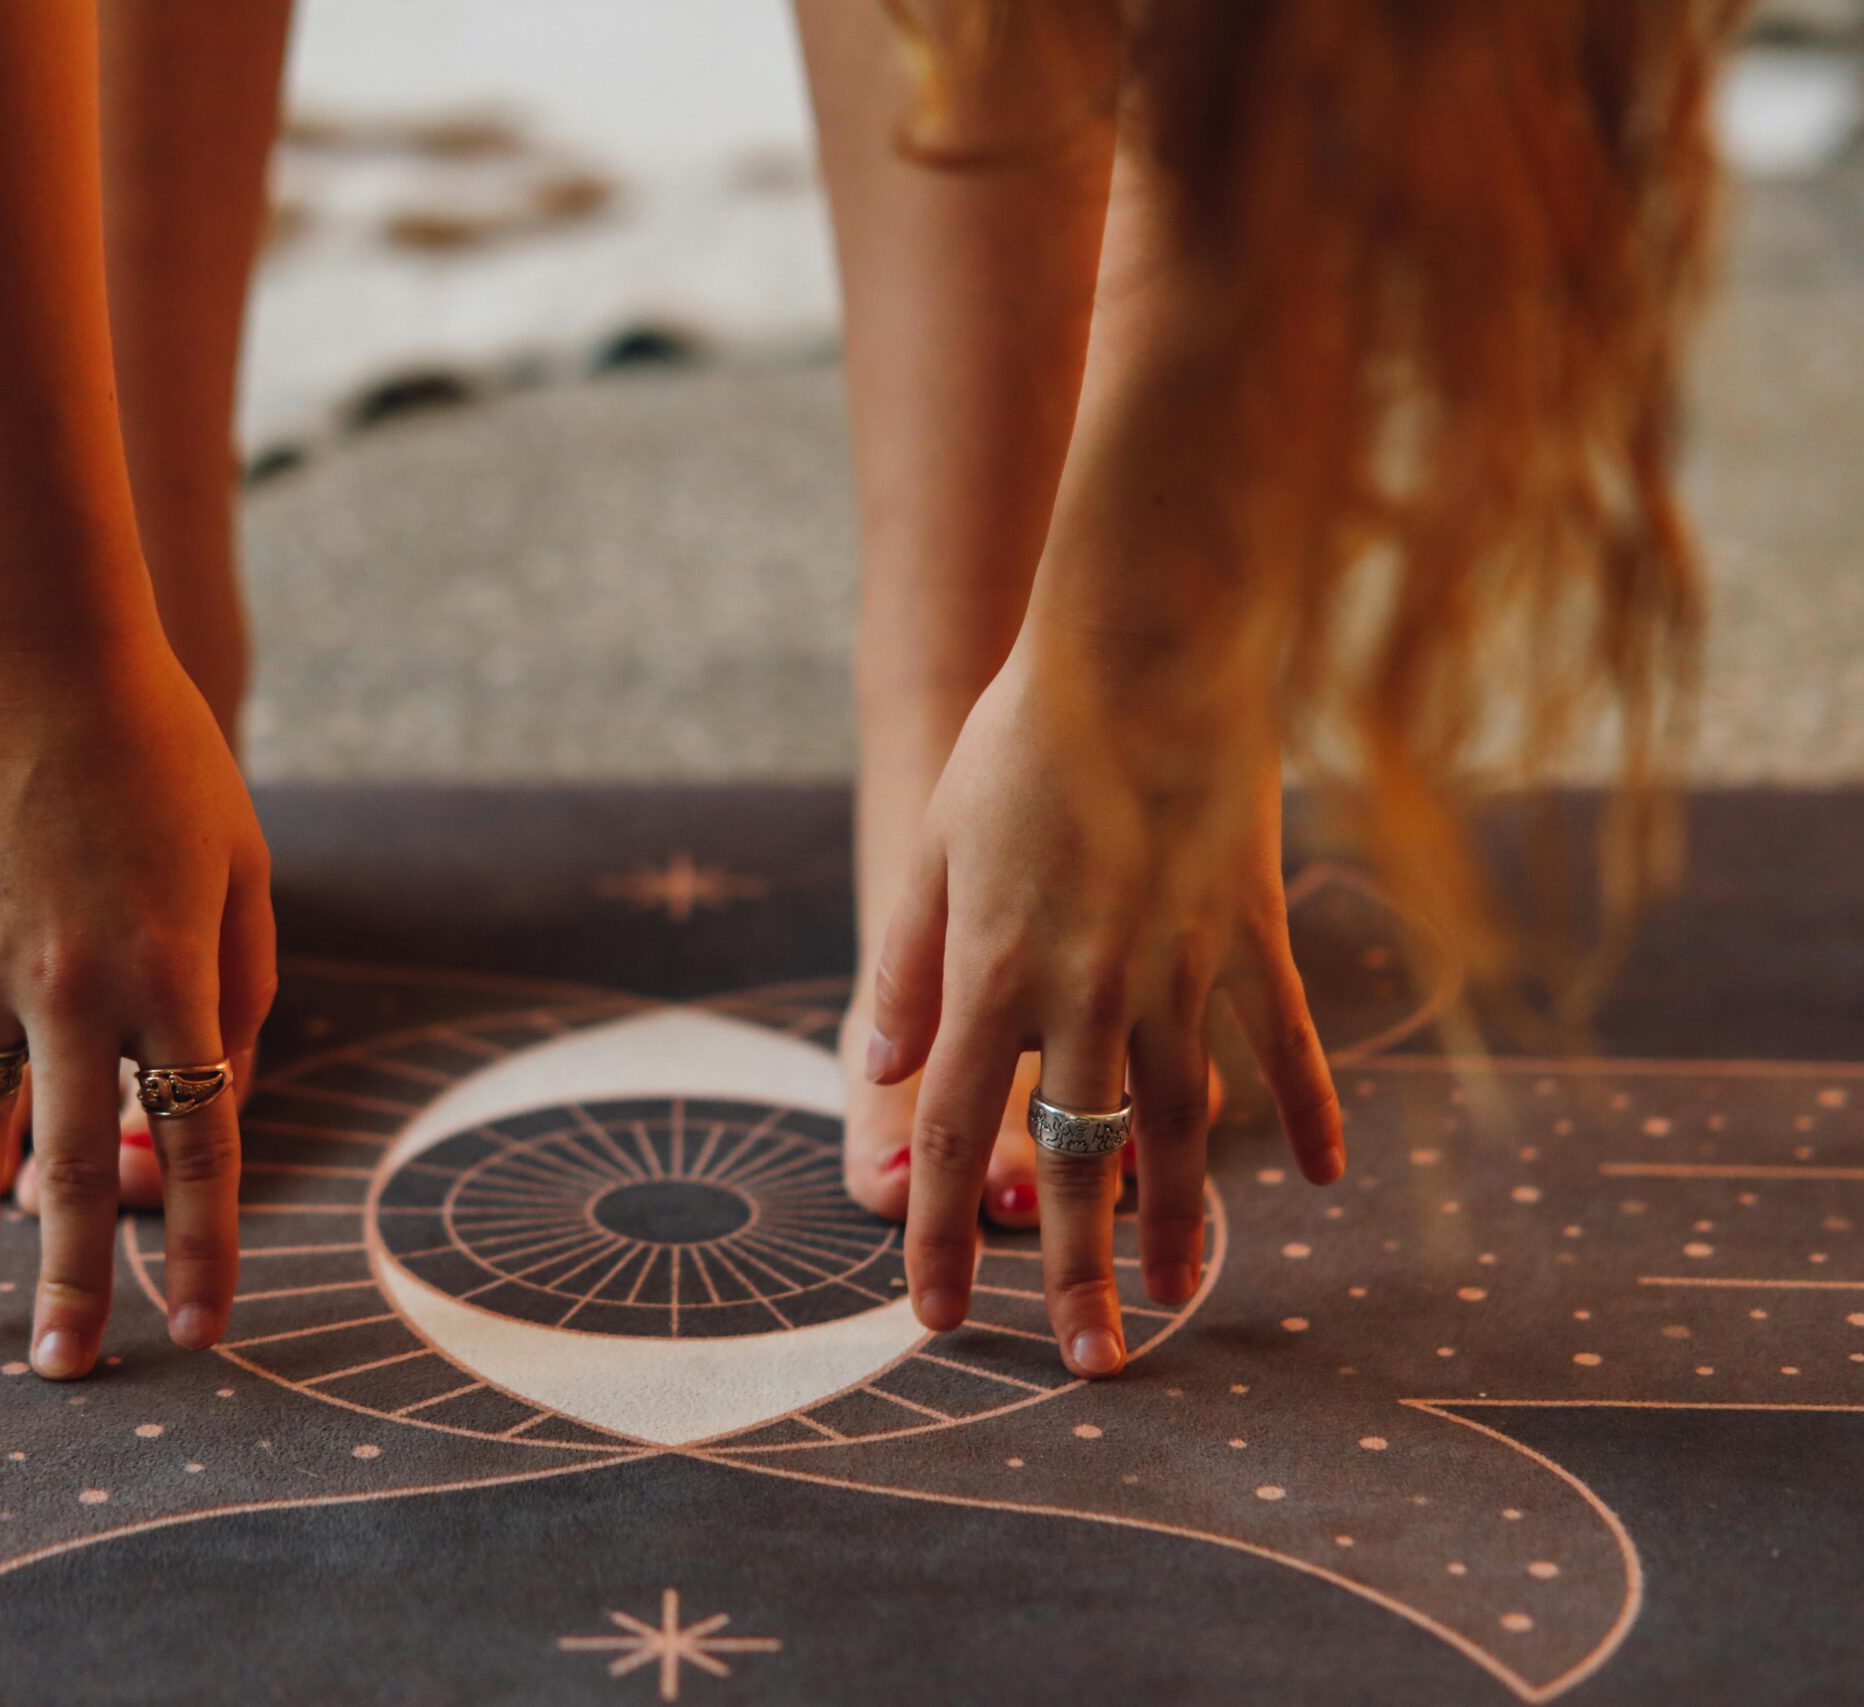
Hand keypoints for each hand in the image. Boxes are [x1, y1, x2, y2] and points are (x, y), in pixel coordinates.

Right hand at [0, 628, 273, 1377]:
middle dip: (78, 1281)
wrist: (39, 646)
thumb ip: (238, 985)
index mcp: (174, 975)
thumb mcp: (241, 864)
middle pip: (78, 1169)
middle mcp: (76, 987)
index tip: (203, 1326)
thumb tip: (221, 1088)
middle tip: (67, 1370)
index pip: (202, 1142)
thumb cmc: (165, 753)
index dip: (205, 1245)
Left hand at [864, 629, 1341, 1376]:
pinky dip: (1310, 1111)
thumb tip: (877, 1069)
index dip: (937, 1235)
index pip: (948, 1132)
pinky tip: (1325, 1180)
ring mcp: (1183, 967)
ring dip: (1184, 1218)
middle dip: (1073, 1272)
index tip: (935, 1321)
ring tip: (1185, 1296)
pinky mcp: (1253, 932)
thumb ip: (909, 968)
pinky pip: (1284, 1043)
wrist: (1143, 646)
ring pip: (1184, 1124)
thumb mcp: (932, 849)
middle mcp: (1089, 990)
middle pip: (1076, 1160)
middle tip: (1087, 1362)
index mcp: (995, 973)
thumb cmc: (1023, 741)